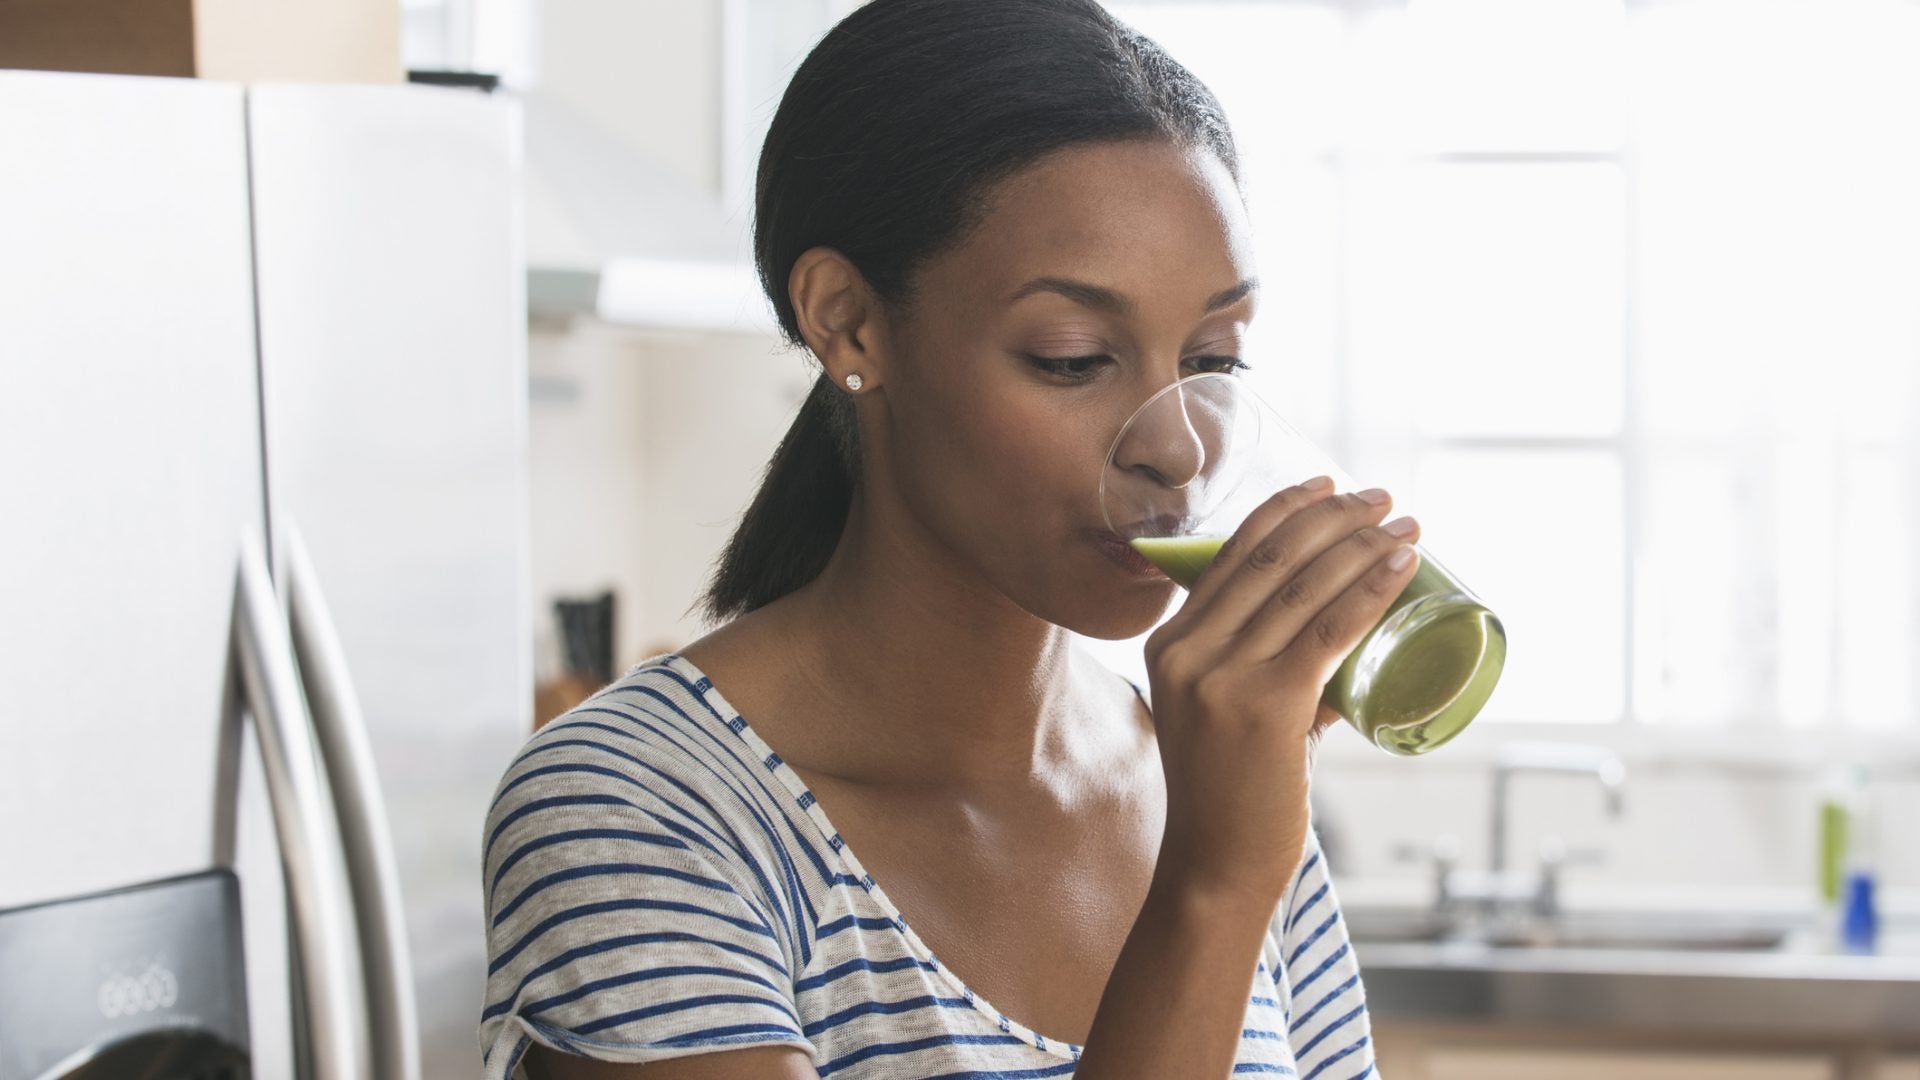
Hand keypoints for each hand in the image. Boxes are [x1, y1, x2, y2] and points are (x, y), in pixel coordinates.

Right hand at [1143, 477, 1420, 907]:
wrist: (1214, 867)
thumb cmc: (1232, 795)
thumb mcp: (1225, 713)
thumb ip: (1274, 671)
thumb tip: (1342, 636)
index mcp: (1169, 643)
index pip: (1231, 553)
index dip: (1286, 509)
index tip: (1330, 485)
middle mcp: (1187, 650)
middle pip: (1272, 558)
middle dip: (1334, 516)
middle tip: (1382, 498)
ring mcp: (1222, 676)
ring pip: (1305, 586)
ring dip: (1363, 545)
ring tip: (1405, 525)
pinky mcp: (1266, 705)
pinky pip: (1329, 629)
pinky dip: (1371, 590)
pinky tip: (1402, 566)